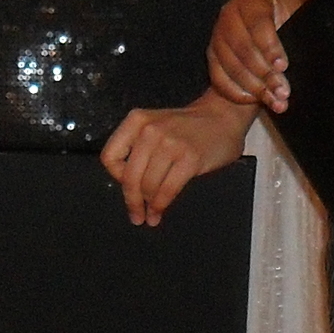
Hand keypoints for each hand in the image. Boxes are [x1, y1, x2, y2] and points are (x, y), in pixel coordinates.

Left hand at [101, 94, 253, 224]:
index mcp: (137, 121)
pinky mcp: (189, 158)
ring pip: (148, 186)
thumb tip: (129, 188)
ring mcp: (171, 143)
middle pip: (129, 177)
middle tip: (135, 215)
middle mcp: (150, 130)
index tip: (127, 186)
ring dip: (149, 206)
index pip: (110, 157)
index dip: (116, 177)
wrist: (223, 117)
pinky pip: (167, 190)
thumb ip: (138, 149)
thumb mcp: (155, 125)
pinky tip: (160, 211)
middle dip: (132, 201)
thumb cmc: (188, 126)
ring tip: (151, 214)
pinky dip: (161, 206)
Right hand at [208, 0, 298, 108]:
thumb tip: (308, 52)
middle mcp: (229, 14)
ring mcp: (217, 35)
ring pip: (230, 65)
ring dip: (254, 87)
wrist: (273, 19)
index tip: (283, 66)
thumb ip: (300, 28)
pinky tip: (256, 100)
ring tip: (275, 101)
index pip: (258, 22)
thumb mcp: (297, 14)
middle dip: (264, 73)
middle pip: (242, 47)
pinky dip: (237, 92)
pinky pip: (218, 78)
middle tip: (283, 91)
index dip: (270, 47)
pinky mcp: (212, 56)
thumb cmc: (288, 17)